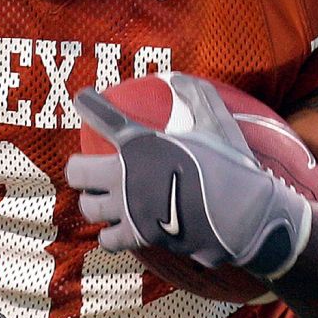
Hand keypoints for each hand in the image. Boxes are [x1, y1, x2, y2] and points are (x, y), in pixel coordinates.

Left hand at [65, 77, 310, 280]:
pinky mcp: (139, 236)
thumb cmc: (230, 167)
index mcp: (140, 143)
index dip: (88, 104)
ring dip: (94, 202)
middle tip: (91, 170)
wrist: (240, 215)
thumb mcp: (218, 125)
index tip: (83, 99)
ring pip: (89, 208)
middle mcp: (125, 176)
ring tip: (104, 201)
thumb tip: (179, 78)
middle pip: (77, 172)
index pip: (102, 116)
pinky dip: (111, 235)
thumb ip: (198, 97)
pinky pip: (109, 240)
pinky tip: (118, 230)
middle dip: (80, 169)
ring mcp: (129, 209)